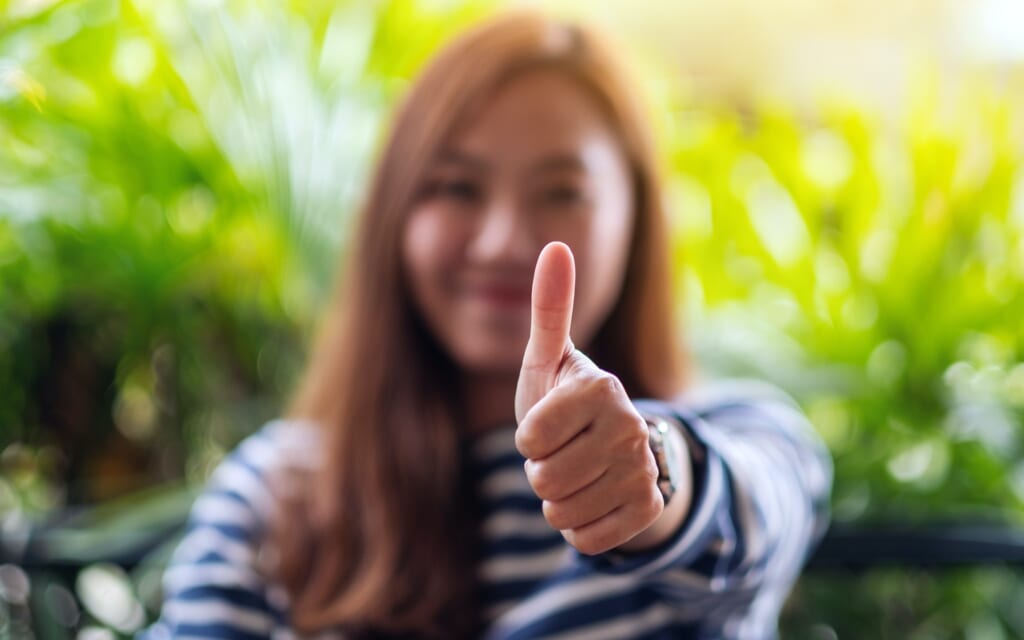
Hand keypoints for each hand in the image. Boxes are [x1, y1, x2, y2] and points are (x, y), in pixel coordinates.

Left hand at [514, 242, 682, 554]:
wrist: (616, 449)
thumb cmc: (567, 401)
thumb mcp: (549, 359)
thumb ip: (549, 308)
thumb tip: (556, 244)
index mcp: (601, 387)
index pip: (530, 439)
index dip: (529, 439)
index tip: (548, 424)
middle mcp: (631, 426)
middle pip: (544, 479)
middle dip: (541, 472)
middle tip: (563, 452)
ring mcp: (645, 471)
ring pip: (563, 513)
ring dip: (558, 501)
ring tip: (577, 474)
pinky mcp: (651, 510)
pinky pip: (588, 540)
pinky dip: (580, 529)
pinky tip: (594, 501)